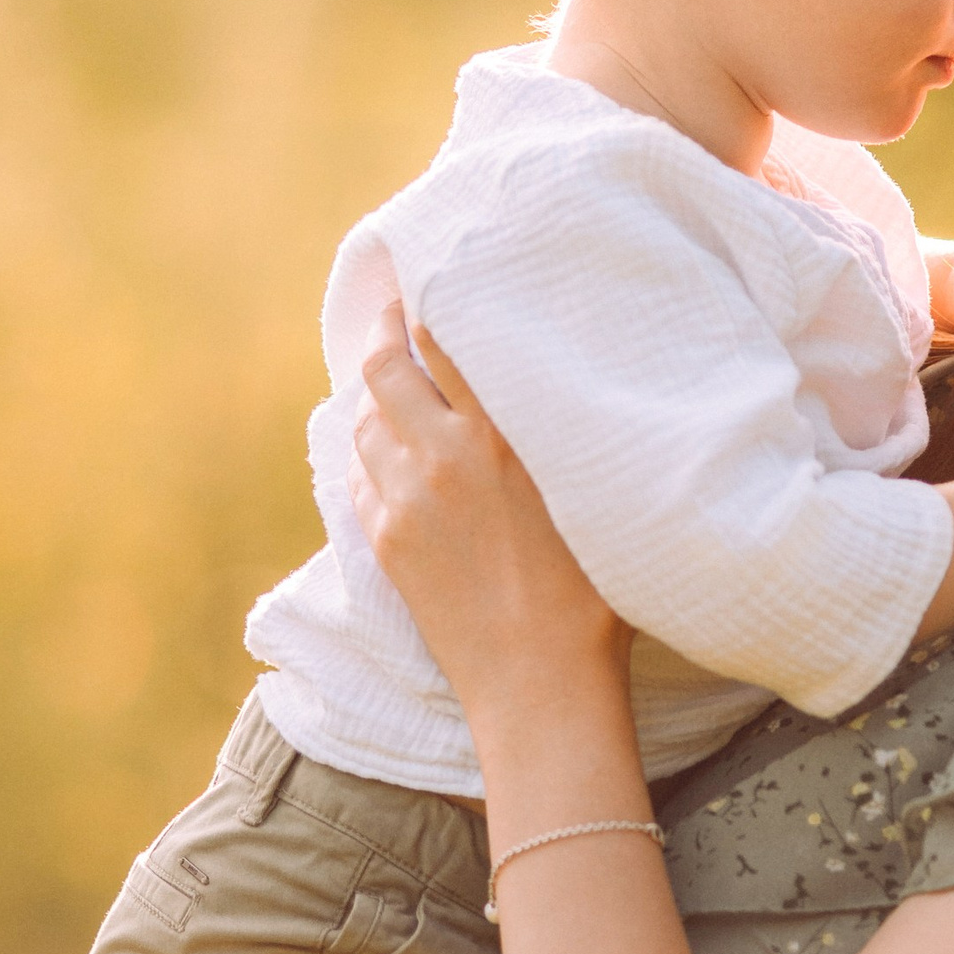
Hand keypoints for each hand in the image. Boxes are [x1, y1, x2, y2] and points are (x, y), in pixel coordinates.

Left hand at [348, 298, 627, 706]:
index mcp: (502, 434)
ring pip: (366, 418)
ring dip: (378, 393)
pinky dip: (372, 448)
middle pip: (384, 365)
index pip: (445, 336)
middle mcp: (444, 456)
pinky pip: (360, 472)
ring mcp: (405, 498)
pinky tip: (392, 447)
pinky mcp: (385, 538)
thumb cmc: (593, 589)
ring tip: (397, 382)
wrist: (540, 680)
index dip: (432, 296)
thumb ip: (550, 426)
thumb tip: (528, 372)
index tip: (433, 273)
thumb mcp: (590, 487)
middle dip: (384, 329)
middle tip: (395, 311)